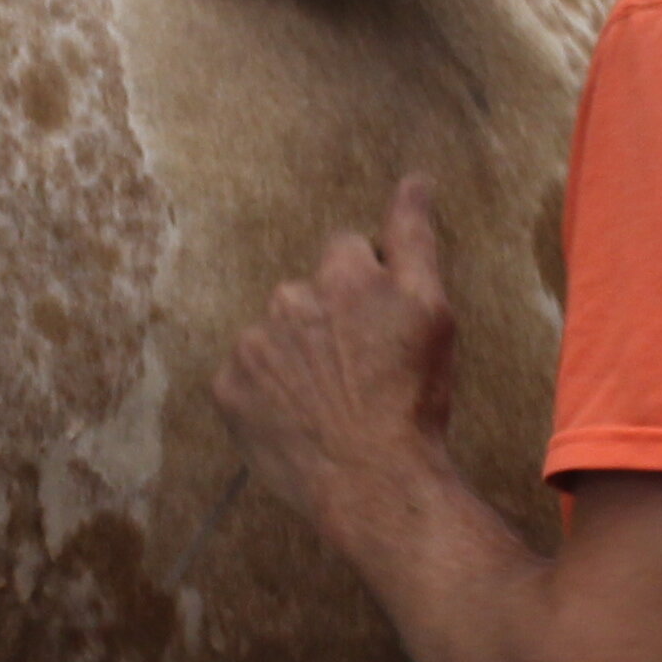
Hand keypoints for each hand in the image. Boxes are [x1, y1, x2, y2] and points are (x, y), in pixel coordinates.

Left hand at [214, 179, 461, 544]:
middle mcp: (288, 299)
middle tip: (357, 371)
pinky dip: (264, 395)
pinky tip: (297, 420)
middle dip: (326, 320)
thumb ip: (414, 237)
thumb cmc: (412, 399)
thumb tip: (413, 180)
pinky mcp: (228, 390)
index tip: (378, 325)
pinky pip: (244, 380)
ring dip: (293, 358)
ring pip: (273, 337)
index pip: (345, 250)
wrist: (373, 481)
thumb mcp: (433, 311)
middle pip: (306, 294)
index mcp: (340, 274)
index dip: (366, 285)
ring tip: (329, 403)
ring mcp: (252, 346)